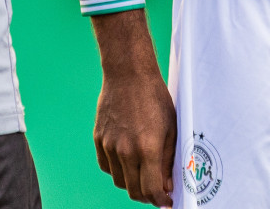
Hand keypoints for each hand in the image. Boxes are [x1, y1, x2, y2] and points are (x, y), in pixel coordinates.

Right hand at [91, 10, 175, 205]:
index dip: (161, 202)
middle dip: (147, 197)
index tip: (166, 203)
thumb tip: (166, 186)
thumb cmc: (154, 98)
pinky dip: (117, 171)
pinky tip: (128, 163)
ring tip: (142, 176)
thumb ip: (168, 160)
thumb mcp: (171, 129)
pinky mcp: (99, 138)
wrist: (128, 74)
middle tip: (157, 193)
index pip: (152, 190)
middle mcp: (125, 150)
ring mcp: (109, 145)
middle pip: (134, 191)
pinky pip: (106, 166)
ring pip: (119, 181)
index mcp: (147, 148)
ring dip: (132, 184)